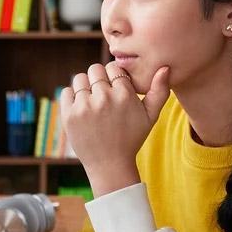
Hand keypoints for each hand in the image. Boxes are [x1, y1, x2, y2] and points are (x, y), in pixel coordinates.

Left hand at [60, 62, 170, 196]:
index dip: (114, 76)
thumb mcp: (151, 116)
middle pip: (95, 69)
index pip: (113, 67)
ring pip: (80, 78)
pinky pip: (66, 91)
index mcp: (124, 95)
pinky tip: (81, 108)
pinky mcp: (69, 115)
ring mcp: (84, 106)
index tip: (116, 88)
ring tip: (92, 101)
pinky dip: (72, 97)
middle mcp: (104, 98)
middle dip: (99, 79)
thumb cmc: (132, 138)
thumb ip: (160, 91)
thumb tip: (165, 67)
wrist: (110, 164)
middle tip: (103, 94)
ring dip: (85, 86)